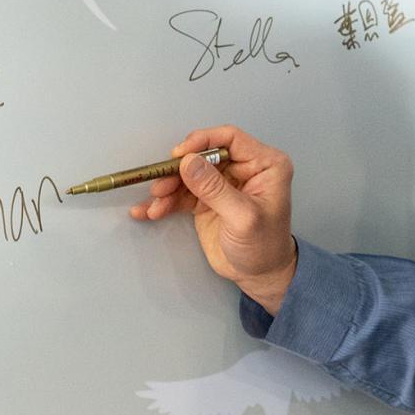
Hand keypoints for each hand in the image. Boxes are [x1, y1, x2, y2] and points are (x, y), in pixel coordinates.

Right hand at [128, 124, 296, 309]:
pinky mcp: (206, 200)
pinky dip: (165, 202)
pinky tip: (149, 211)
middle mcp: (243, 169)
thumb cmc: (265, 247)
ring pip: (189, 174)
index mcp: (264, 164)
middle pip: (204, 156)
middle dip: (179, 170)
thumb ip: (215, 190)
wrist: (259, 275)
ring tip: (157, 203)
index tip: (180, 154)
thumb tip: (189, 162)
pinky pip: (182, 194)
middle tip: (161, 184)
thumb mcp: (242, 218)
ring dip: (169, 188)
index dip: (203, 141)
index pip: (230, 139)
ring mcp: (223, 184)